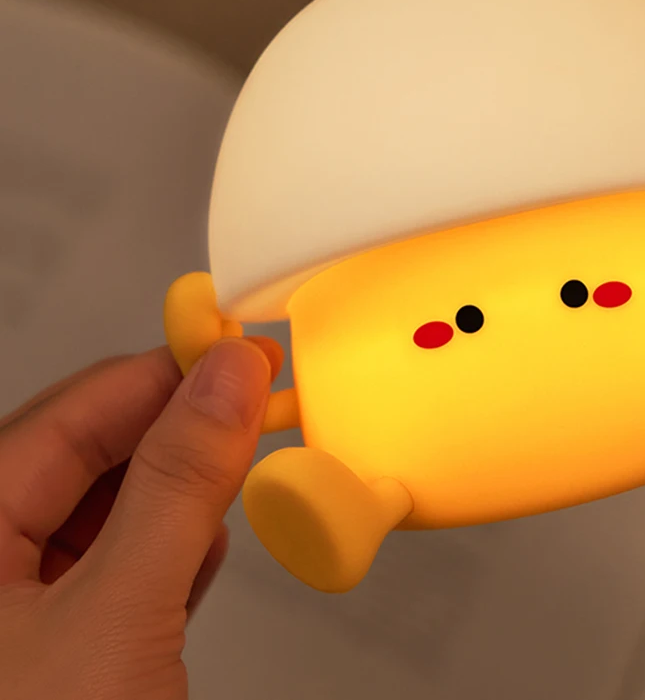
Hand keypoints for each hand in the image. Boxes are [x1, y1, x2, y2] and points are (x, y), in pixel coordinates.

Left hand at [0, 337, 280, 698]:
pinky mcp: (59, 659)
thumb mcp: (118, 615)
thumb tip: (227, 378)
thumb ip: (178, 486)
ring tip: (239, 466)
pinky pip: (115, 571)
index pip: (68, 417)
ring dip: (179, 492)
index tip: (240, 350)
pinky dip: (169, 550)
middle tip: (255, 402)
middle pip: (86, 459)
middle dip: (175, 432)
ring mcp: (15, 617)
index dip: (161, 375)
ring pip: (106, 514)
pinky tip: (205, 545)